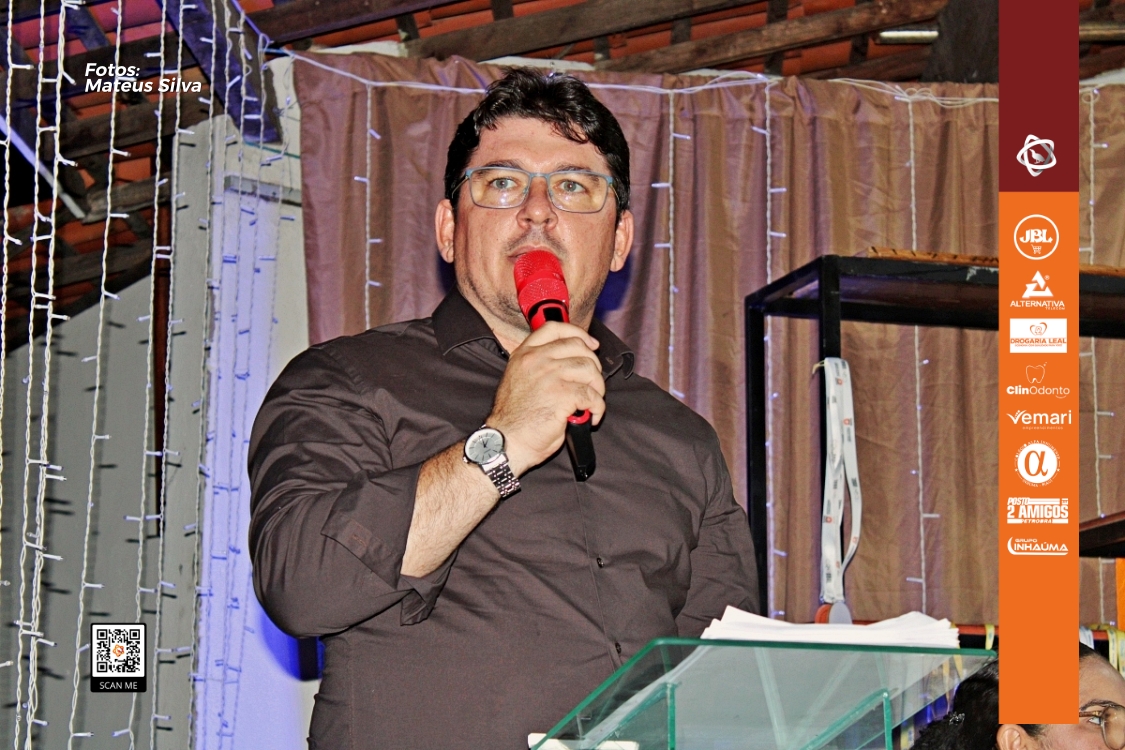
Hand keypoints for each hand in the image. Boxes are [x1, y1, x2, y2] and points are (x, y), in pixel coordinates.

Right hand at [487, 322, 603, 475]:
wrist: (506, 441)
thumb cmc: (513, 419)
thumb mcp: (519, 380)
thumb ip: (539, 366)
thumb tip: (568, 365)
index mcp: (525, 355)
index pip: (555, 329)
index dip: (579, 334)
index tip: (591, 345)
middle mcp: (537, 360)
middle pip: (579, 348)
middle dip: (593, 366)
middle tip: (592, 384)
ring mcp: (551, 375)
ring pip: (590, 370)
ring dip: (597, 388)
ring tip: (591, 403)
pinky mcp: (563, 394)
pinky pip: (592, 395)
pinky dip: (597, 407)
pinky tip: (590, 416)